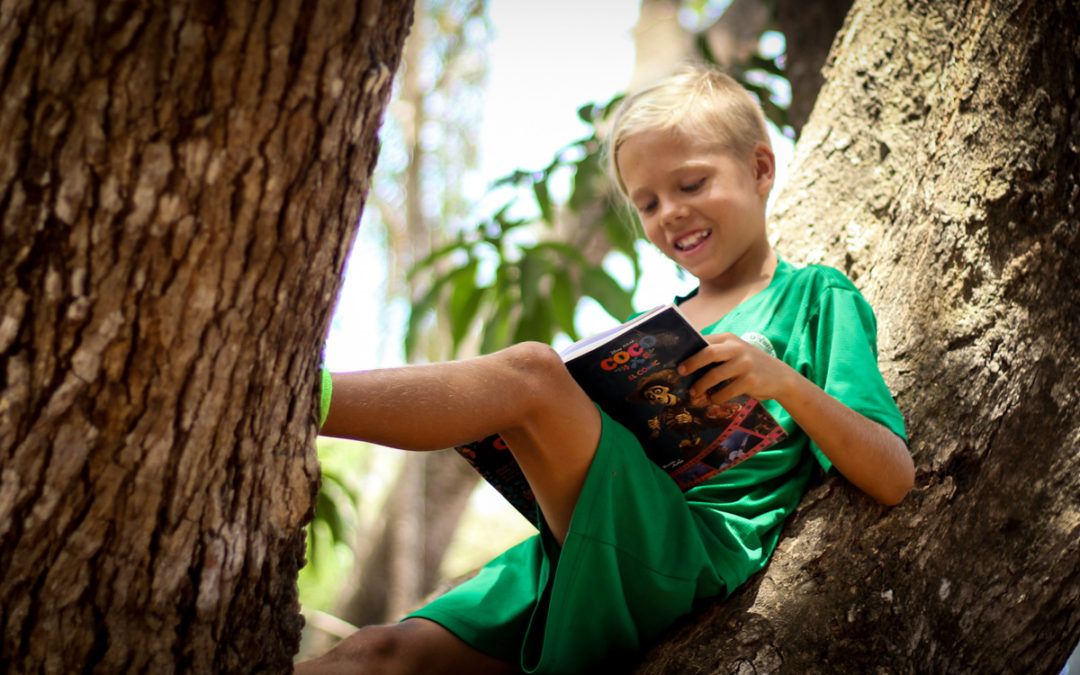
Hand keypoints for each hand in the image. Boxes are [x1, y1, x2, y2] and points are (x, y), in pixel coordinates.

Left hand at [677, 333, 794, 404]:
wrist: (781, 377)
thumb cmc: (750, 365)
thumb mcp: (735, 352)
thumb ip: (716, 353)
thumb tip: (687, 366)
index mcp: (729, 339)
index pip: (704, 340)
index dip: (689, 350)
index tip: (676, 360)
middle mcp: (737, 348)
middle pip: (708, 353)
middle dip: (692, 363)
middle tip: (681, 372)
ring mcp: (745, 364)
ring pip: (715, 375)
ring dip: (701, 386)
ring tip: (694, 393)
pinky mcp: (750, 381)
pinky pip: (726, 391)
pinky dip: (716, 397)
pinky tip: (712, 400)